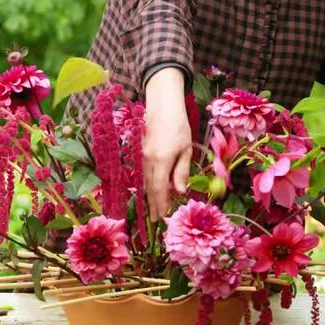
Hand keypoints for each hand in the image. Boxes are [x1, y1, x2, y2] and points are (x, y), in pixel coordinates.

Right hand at [142, 68, 191, 220]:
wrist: (162, 105)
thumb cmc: (179, 125)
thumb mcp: (186, 149)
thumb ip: (182, 171)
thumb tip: (180, 192)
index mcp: (162, 159)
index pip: (159, 189)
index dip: (160, 204)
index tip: (162, 217)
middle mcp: (148, 159)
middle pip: (149, 188)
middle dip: (153, 204)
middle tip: (156, 220)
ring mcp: (141, 155)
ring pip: (144, 181)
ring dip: (149, 196)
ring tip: (153, 209)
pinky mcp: (138, 151)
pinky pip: (142, 172)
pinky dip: (146, 183)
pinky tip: (150, 191)